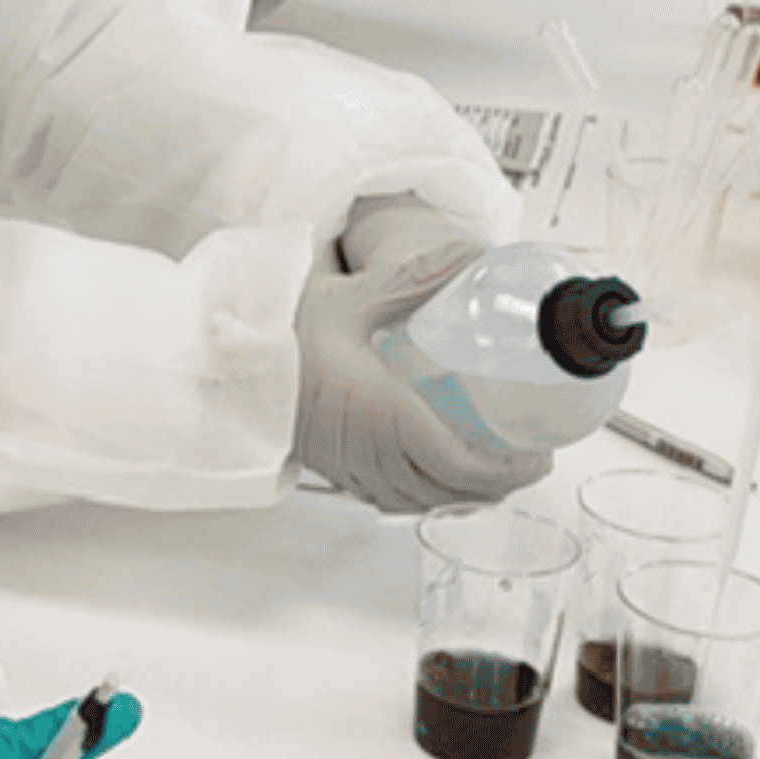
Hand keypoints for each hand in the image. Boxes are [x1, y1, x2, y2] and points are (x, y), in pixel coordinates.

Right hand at [293, 198, 551, 514]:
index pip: (464, 465)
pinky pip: (394, 498)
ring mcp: (350, 469)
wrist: (220, 363)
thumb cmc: (278, 335)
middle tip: (527, 453)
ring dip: (465, 492)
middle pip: (453, 491)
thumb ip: (416, 280)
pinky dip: (429, 493)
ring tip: (492, 464)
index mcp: (382, 416)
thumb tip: (472, 257)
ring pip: (425, 501)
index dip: (510, 469)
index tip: (539, 451)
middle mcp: (370, 454)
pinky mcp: (336, 471)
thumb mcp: (354, 298)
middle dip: (499, 482)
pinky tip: (435, 470)